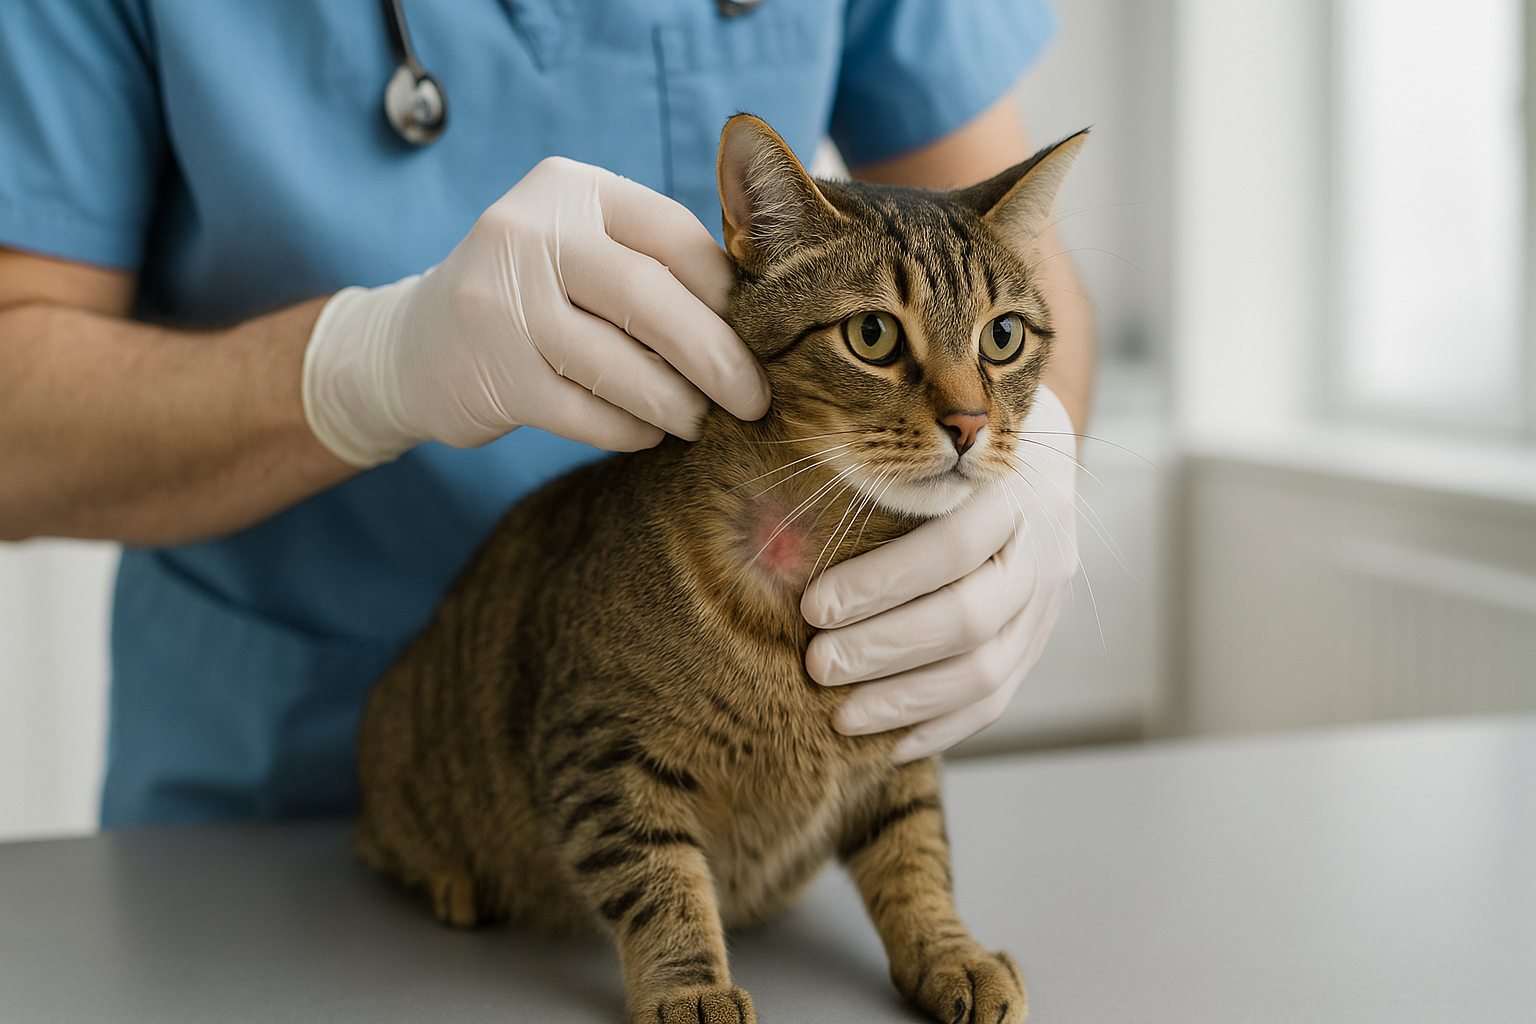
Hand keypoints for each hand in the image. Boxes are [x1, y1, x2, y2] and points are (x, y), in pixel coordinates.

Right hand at [302, 157, 770, 466]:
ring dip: (676, 402)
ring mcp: (502, 302)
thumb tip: (761, 322)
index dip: (727, 292)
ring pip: (619, 363)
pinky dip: (630, 429)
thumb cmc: (533, 297)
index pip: (672, 233)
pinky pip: (585, 412)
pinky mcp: (492, 373)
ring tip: (701, 421)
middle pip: (650, 297)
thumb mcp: (581, 249)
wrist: (413, 344)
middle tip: (754, 399)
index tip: (761, 336)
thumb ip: (654, 263)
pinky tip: (648, 433)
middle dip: (716, 356)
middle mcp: (529, 232)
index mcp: (570, 188)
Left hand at [801, 387, 1079, 761]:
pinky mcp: (1037, 645)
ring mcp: (1047, 607)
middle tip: (818, 665)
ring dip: (905, 700)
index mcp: (1014, 493)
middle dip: (883, 650)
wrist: (1033, 465)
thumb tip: (775, 526)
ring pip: (984, 673)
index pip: (950, 547)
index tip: (813, 607)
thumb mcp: (927, 444)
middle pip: (967, 618)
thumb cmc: (952, 452)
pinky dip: (938, 728)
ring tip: (841, 715)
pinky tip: (888, 743)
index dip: (879, 583)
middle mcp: (1042, 553)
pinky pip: (995, 702)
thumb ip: (877, 479)